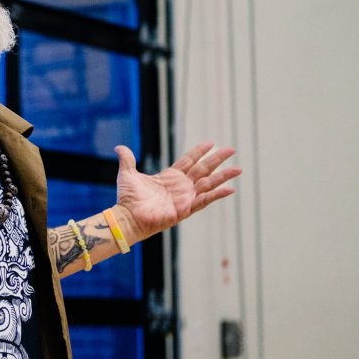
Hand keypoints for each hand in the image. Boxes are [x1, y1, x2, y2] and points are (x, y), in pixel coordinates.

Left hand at [112, 142, 240, 242]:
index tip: (211, 142)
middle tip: (231, 149)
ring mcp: (184, 198)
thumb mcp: (127, 174)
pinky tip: (230, 189)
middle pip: (203, 169)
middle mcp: (180, 186)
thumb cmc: (127, 199)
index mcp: (169, 177)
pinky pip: (204, 201)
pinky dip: (217, 195)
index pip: (188, 161)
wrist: (126, 216)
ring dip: (223, 176)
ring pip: (208, 184)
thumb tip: (119, 147)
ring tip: (239, 169)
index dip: (199, 152)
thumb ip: (127, 159)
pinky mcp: (185, 209)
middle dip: (217, 159)